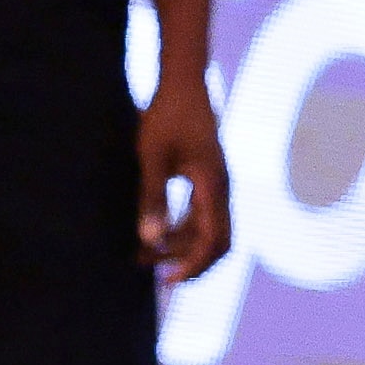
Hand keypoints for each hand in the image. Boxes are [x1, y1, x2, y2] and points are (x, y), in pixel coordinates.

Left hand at [137, 74, 231, 281]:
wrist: (184, 84)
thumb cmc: (166, 117)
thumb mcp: (152, 158)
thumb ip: (152, 198)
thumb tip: (149, 239)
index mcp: (212, 186)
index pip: (213, 240)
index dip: (194, 265)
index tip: (167, 280)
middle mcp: (221, 188)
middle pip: (218, 240)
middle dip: (189, 262)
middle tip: (155, 274)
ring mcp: (217, 183)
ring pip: (208, 228)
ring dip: (180, 245)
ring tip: (143, 253)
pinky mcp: (208, 177)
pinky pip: (201, 214)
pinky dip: (181, 229)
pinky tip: (156, 230)